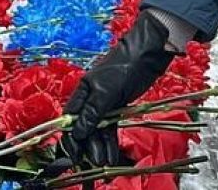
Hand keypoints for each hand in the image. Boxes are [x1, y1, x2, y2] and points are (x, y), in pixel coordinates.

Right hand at [53, 11, 178, 171]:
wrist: (147, 53)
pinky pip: (110, 127)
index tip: (76, 156)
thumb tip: (77, 133)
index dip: (71, 140)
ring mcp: (104, 103)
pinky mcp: (117, 106)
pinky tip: (112, 153)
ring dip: (101, 147)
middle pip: (84, 128)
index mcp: (81, 92)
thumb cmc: (125, 66)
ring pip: (98, 130)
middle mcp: (90, 99)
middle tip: (97, 163)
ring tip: (106, 162)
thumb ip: (92, 112)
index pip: (70, 121)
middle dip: (89, 147)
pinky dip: (110, 141)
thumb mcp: (106, 90)